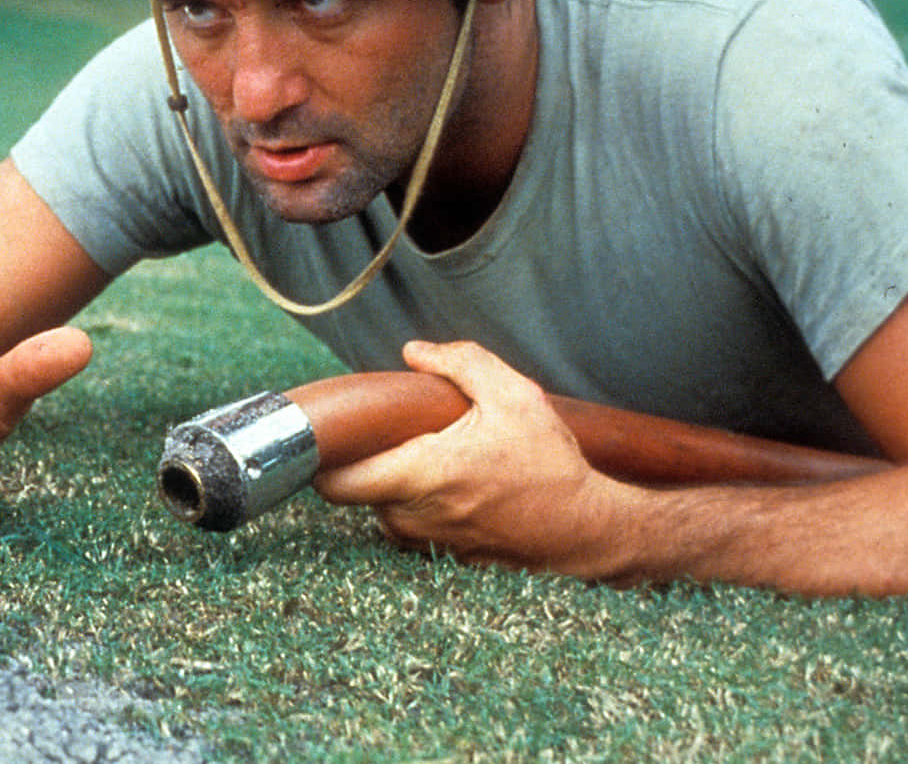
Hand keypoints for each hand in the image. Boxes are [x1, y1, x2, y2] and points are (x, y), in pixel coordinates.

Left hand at [313, 341, 627, 569]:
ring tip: (430, 458)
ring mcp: (431, 543)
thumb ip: (461, 362)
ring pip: (384, 511)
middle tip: (388, 436)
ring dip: (393, 486)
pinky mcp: (448, 557)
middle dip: (363, 464)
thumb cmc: (551, 463)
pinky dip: (420, 507)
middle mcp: (416, 516)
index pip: (335, 483)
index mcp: (421, 474)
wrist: (588, 528)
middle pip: (357, 492)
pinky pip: (415, 527)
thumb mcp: (514, 396)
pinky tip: (454, 485)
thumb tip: (414, 351)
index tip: (330, 436)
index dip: (319, 460)